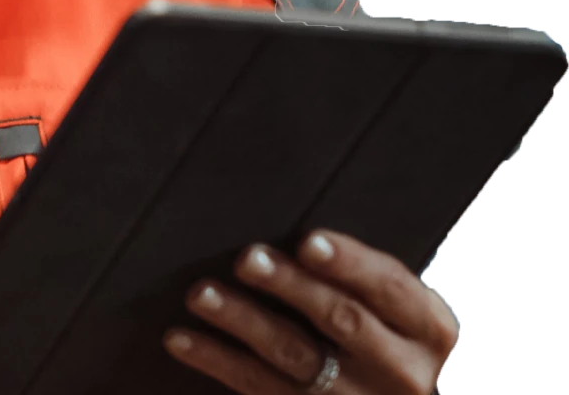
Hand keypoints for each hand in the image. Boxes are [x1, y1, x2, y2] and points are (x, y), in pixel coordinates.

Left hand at [162, 229, 459, 392]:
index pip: (388, 287)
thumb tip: (294, 231)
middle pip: (340, 321)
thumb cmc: (396, 339)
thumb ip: (363, 278)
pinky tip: (182, 340)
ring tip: (201, 294)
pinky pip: (262, 392)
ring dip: (243, 324)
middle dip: (291, 287)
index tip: (308, 242)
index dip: (349, 263)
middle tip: (246, 259)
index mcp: (427, 329)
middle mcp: (401, 371)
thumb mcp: (405, 313)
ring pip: (295, 360)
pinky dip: (218, 362)